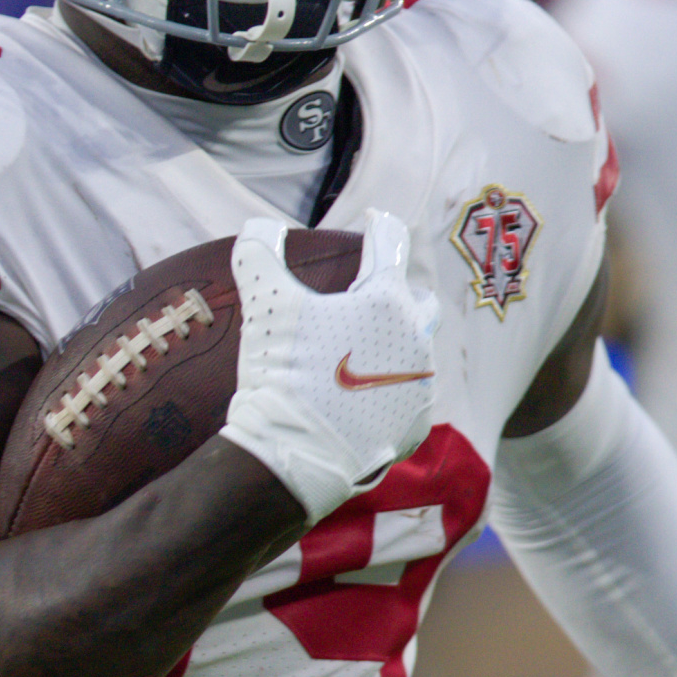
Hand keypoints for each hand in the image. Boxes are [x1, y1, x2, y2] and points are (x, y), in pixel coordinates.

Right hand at [216, 212, 444, 521]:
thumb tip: (257, 227)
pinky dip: (390, 388)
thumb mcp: (265, 306)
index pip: (391, 245)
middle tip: (365, 299)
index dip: (378, 227)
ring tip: (361, 352)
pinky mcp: (415, 422)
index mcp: (386, 301)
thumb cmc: (283, 373)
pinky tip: (364, 396)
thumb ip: (259, 255)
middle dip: (395, 293)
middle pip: (416, 299)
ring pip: (415, 350)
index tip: (373, 222)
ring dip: (393, 344)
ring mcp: (420, 383)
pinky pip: (409, 394)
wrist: (294, 453)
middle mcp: (416, 337)